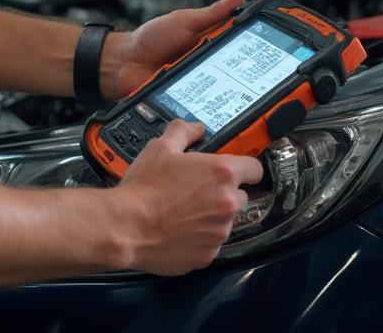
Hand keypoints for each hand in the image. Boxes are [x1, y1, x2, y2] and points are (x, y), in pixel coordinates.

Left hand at [101, 0, 246, 101]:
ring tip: (240, 93)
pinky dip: (213, 108)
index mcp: (213, 41)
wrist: (124, 63)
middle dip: (249, 76)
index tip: (273, 51)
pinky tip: (219, 109)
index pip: (242, 45)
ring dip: (231, 93)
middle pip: (238, 71)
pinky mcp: (192, 100)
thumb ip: (213, 11)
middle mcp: (210, 63)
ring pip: (225, 91)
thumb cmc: (151, 38)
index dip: (256, 49)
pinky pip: (207, 105)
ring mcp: (201, 83)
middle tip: (259, 77)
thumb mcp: (185, 20)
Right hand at [113, 119, 263, 274]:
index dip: (245, 168)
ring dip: (210, 216)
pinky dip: (198, 237)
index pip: (254, 169)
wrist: (128, 226)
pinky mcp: (208, 255)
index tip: (236, 170)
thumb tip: (196, 128)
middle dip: (223, 193)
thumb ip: (183, 132)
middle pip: (240, 196)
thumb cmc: (145, 187)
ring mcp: (219, 232)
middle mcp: (227, 203)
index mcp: (221, 173)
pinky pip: (210, 243)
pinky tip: (177, 229)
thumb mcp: (161, 147)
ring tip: (182, 211)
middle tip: (197, 190)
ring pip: (224, 221)